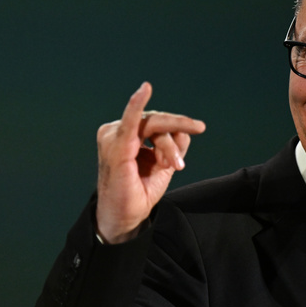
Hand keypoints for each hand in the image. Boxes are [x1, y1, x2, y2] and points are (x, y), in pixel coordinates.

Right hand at [95, 82, 205, 242]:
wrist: (126, 217)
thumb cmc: (140, 190)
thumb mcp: (163, 164)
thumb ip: (174, 144)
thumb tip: (185, 130)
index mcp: (126, 134)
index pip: (155, 123)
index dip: (173, 136)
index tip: (191, 142)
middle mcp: (117, 132)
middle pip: (155, 121)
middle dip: (174, 138)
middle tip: (191, 144)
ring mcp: (113, 137)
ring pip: (152, 125)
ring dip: (167, 146)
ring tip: (173, 166)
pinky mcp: (116, 147)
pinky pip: (130, 122)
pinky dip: (136, 105)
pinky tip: (145, 89)